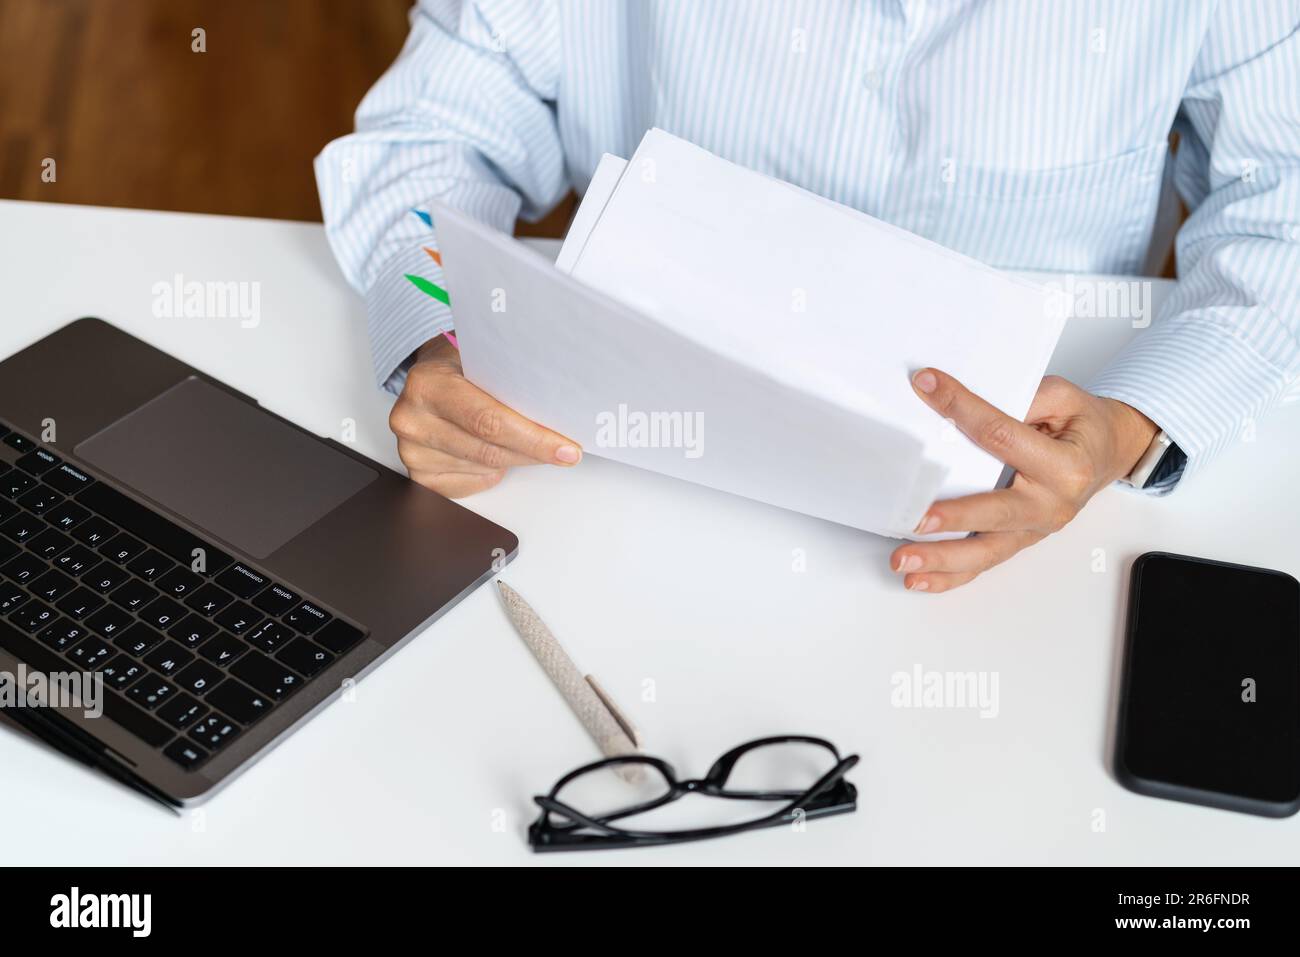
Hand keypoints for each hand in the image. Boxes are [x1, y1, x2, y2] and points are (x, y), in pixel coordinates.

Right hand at [388, 334, 581, 496]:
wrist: (426, 378)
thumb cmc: (458, 366)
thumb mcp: (481, 357)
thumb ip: (510, 380)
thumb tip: (559, 409)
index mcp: (428, 384)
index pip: (488, 420)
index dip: (533, 439)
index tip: (566, 449)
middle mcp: (412, 419)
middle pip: (490, 450)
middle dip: (533, 452)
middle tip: (564, 451)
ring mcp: (412, 451)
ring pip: (485, 468)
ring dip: (516, 460)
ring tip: (527, 443)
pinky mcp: (419, 476)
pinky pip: (471, 484)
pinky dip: (493, 472)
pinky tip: (496, 453)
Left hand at [890, 369, 1157, 592]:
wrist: (1107, 453)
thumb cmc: (1082, 426)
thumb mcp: (1063, 398)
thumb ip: (1022, 398)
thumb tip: (961, 400)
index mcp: (1066, 465)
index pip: (1003, 436)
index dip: (963, 409)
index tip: (928, 387)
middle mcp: (1051, 504)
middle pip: (996, 511)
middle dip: (954, 517)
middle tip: (917, 519)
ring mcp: (1034, 529)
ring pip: (985, 551)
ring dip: (941, 559)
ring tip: (904, 561)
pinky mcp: (1019, 541)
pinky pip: (983, 564)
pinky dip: (949, 576)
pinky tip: (918, 580)